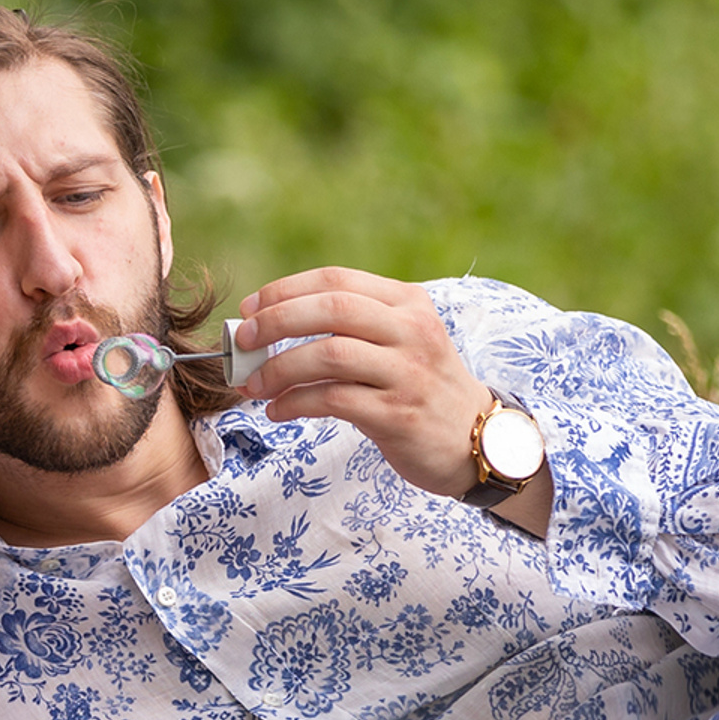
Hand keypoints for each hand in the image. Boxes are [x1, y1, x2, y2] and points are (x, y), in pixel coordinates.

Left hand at [234, 268, 492, 498]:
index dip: (285, 291)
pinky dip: (295, 404)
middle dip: (276, 322)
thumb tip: (267, 326)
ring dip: (279, 369)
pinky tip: (278, 410)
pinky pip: (333, 400)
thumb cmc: (419, 385)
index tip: (250, 310)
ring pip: (329, 355)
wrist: (475, 439)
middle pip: (331, 309)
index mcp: (407, 302)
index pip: (336, 280)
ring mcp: (408, 372)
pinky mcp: (399, 414)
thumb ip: (347, 326)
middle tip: (243, 341)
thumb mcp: (397, 340)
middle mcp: (411, 330)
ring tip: (254, 386)